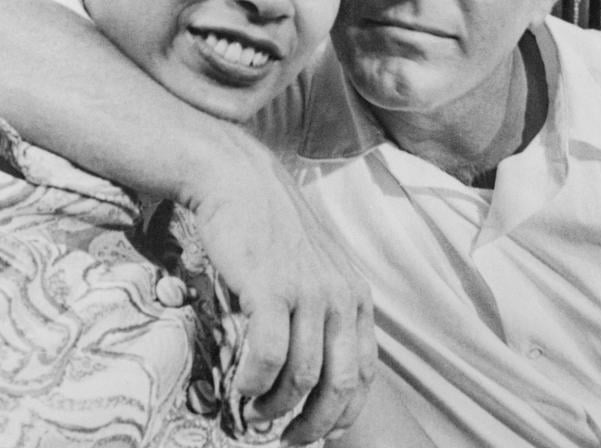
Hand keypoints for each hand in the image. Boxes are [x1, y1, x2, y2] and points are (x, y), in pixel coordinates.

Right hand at [187, 138, 376, 445]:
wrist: (236, 179)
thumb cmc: (268, 228)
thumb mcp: (313, 267)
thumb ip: (322, 311)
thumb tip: (313, 369)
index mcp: (356, 295)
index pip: (364, 374)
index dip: (341, 414)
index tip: (315, 432)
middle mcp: (340, 295)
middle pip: (340, 385)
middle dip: (314, 424)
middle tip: (286, 438)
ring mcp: (308, 291)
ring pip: (302, 376)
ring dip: (276, 407)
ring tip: (254, 414)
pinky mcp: (271, 287)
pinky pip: (268, 356)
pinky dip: (254, 382)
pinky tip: (241, 387)